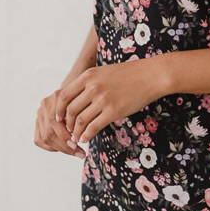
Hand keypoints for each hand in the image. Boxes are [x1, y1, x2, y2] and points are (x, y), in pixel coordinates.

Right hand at [34, 88, 86, 158]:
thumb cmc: (85, 100)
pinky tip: (63, 148)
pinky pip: (39, 140)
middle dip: (65, 146)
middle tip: (80, 153)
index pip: (55, 122)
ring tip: (75, 152)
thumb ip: (82, 117)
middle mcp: (46, 103)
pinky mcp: (38, 121)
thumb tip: (84, 137)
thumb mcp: (86, 104)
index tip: (79, 145)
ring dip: (60, 148)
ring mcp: (40, 112)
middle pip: (49, 132)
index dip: (66, 137)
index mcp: (57, 96)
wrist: (76, 93)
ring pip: (45, 138)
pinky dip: (51, 147)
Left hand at [54, 57, 170, 146]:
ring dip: (76, 132)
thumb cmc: (129, 74)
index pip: (64, 96)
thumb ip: (89, 83)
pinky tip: (86, 139)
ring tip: (76, 137)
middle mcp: (93, 87)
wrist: (151, 75)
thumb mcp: (104, 72)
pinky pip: (94, 127)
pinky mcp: (113, 111)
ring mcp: (103, 99)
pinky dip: (87, 135)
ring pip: (81, 121)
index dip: (59, 110)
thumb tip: (75, 99)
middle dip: (67, 124)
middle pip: (71, 110)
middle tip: (68, 131)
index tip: (58, 118)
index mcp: (88, 76)